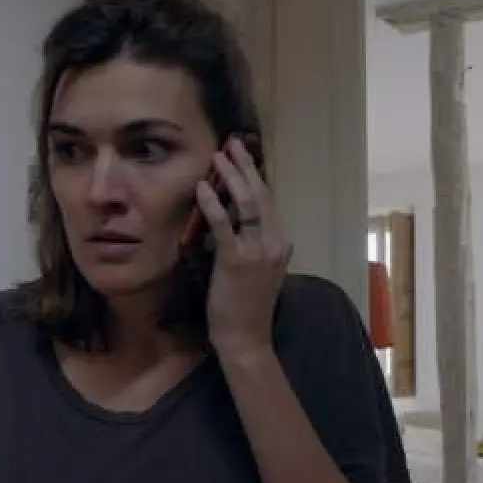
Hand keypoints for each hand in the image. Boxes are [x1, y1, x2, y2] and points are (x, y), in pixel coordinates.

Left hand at [196, 137, 291, 358]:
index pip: (268, 202)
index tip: (241, 157)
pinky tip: (202, 188)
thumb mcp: (256, 270)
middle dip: (245, 167)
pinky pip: (225, 225)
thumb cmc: (246, 308)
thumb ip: (250, 245)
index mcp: (281, 243)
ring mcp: (258, 251)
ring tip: (218, 157)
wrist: (246, 338)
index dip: (254, 177)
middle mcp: (275, 242)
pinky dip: (214, 204)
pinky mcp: (237, 261)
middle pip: (261, 195)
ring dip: (232, 177)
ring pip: (248, 204)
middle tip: (230, 144)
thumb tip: (231, 220)